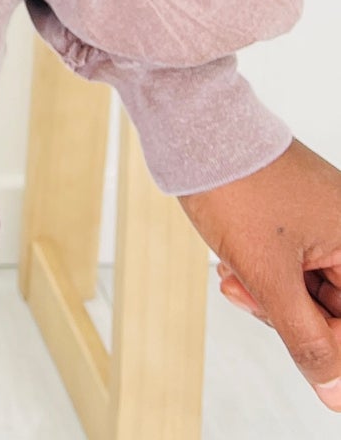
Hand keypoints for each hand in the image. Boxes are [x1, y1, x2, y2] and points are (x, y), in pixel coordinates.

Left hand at [178, 137, 340, 412]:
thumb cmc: (235, 189)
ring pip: (309, 291)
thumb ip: (307, 340)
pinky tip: (233, 262)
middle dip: (286, 315)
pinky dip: (263, 274)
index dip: (326, 346)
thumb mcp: (269, 276)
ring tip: (233, 274)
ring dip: (269, 296)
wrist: (195, 126)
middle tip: (245, 294)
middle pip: (334, 309)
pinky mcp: (298, 218)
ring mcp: (324, 222)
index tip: (292, 345)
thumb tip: (335, 395)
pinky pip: (292, 266)